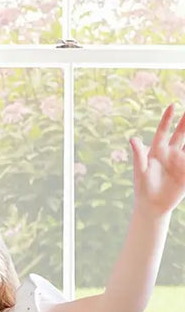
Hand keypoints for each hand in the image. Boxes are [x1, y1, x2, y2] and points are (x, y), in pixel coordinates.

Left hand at [131, 102, 184, 217]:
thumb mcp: (141, 170)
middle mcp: (170, 153)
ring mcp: (180, 161)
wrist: (152, 206)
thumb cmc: (143, 188)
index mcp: (157, 151)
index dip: (167, 119)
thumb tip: (132, 138)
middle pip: (180, 134)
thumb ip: (139, 154)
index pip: (162, 132)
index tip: (172, 105)